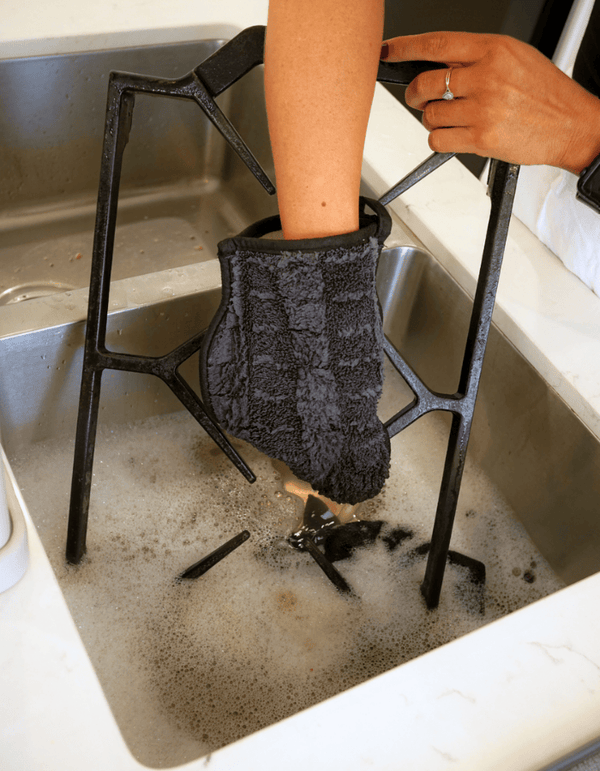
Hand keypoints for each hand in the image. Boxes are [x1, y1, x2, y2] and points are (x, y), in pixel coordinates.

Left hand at [380, 31, 599, 173]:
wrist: (570, 124)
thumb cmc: (544, 93)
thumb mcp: (513, 58)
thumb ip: (475, 58)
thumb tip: (437, 64)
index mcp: (493, 49)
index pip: (436, 44)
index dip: (405, 47)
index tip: (387, 51)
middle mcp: (486, 77)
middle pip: (425, 84)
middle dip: (415, 95)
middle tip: (421, 99)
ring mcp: (482, 109)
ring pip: (429, 115)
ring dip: (433, 119)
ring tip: (454, 119)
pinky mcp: (481, 138)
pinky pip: (438, 140)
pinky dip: (440, 140)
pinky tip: (457, 135)